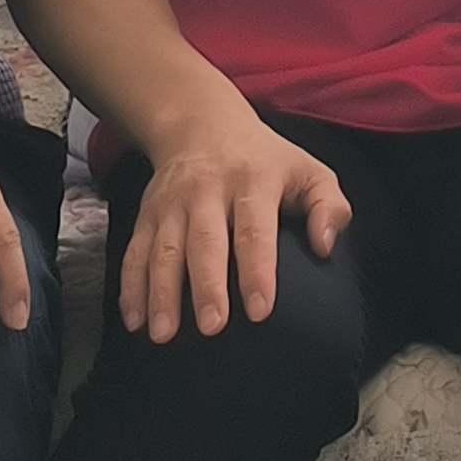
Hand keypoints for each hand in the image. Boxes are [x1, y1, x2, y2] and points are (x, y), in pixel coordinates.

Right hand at [121, 92, 351, 341]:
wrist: (203, 125)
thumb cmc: (265, 161)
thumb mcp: (308, 171)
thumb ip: (329, 207)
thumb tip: (326, 246)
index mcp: (253, 181)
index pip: (255, 230)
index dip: (257, 271)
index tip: (260, 310)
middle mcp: (208, 190)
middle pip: (205, 242)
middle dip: (206, 287)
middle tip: (211, 327)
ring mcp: (173, 202)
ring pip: (164, 250)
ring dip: (161, 293)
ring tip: (163, 334)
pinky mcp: (147, 213)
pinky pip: (135, 252)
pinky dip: (131, 288)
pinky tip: (134, 320)